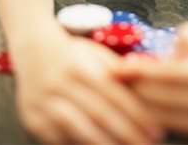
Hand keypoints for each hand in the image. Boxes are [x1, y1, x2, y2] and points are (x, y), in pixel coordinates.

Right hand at [14, 24, 162, 144]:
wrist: (34, 51)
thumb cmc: (73, 55)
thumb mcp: (96, 53)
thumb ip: (118, 70)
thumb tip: (148, 86)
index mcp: (79, 65)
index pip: (113, 93)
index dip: (136, 114)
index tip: (155, 128)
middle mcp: (59, 83)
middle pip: (98, 113)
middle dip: (127, 133)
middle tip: (147, 144)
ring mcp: (43, 102)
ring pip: (78, 128)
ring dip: (104, 144)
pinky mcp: (32, 119)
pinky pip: (59, 139)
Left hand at [117, 17, 187, 135]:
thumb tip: (168, 58)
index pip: (172, 75)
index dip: (143, 71)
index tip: (119, 66)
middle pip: (168, 100)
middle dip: (137, 89)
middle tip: (114, 79)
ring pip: (171, 118)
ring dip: (143, 106)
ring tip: (123, 91)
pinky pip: (180, 127)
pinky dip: (158, 116)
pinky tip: (142, 102)